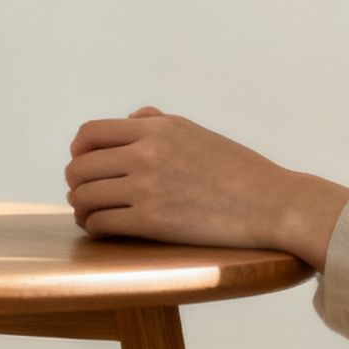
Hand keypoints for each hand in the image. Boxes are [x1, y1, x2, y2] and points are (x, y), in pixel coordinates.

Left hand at [64, 107, 348, 266]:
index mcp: (156, 127)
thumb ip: (158, 122)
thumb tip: (130, 118)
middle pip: (81, 166)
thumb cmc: (238, 170)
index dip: (78, 151)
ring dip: (81, 207)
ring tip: (89, 214)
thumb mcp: (195, 132)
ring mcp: (147, 186)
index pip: (90, 133)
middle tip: (82, 194)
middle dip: (76, 182)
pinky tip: (102, 230)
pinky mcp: (152, 220)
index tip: (80, 164)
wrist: (272, 203)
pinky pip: (102, 223)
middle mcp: (146, 152)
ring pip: (85, 195)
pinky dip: (94, 228)